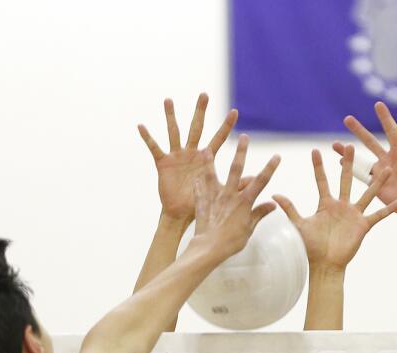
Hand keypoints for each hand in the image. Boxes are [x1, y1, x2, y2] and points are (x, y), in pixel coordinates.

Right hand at [138, 93, 237, 222]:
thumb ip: (237, 184)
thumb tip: (255, 179)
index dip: (226, 126)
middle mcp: (191, 153)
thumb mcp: (220, 192)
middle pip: (197, 128)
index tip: (235, 111)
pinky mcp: (163, 163)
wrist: (180, 214)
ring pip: (174, 132)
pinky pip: (155, 148)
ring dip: (171, 116)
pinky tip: (141, 126)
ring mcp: (177, 156)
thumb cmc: (199, 204)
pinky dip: (148, 137)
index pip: (218, 138)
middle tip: (204, 94)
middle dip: (201, 112)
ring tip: (169, 100)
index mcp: (205, 158)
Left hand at [189, 135, 279, 259]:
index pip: (261, 181)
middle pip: (236, 169)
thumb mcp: (249, 229)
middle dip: (241, 152)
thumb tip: (273, 204)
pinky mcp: (202, 202)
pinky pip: (199, 188)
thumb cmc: (231, 242)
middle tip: (244, 137)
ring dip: (210, 160)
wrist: (210, 248)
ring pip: (212, 174)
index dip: (270, 168)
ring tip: (207, 148)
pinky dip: (197, 181)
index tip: (277, 156)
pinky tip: (193, 175)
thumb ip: (259, 214)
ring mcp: (214, 196)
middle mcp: (229, 195)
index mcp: (244, 202)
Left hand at [273, 146, 396, 270]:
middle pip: (346, 180)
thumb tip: (274, 195)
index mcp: (326, 204)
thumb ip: (290, 209)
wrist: (326, 265)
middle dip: (349, 164)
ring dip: (376, 182)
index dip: (318, 167)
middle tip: (351, 146)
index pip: (321, 181)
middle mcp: (341, 206)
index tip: (315, 150)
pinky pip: (378, 216)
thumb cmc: (312, 247)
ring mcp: (354, 215)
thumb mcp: (300, 225)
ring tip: (385, 168)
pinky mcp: (363, 226)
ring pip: (367, 194)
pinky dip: (389, 209)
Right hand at [334, 101, 396, 222]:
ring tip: (334, 144)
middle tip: (346, 119)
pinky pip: (361, 176)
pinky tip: (340, 163)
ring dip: (348, 151)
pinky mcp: (376, 186)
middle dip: (359, 131)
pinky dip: (350, 169)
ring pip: (362, 159)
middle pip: (371, 142)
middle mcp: (389, 160)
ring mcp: (381, 173)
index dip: (385, 118)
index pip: (391, 131)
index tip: (377, 104)